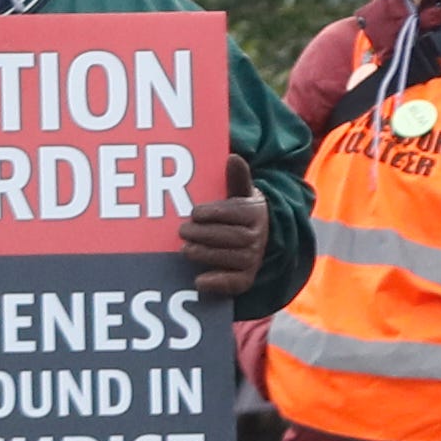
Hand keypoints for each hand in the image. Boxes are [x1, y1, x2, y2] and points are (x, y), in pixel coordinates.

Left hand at [180, 151, 268, 302]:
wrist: (255, 236)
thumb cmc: (239, 211)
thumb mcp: (240, 193)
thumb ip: (236, 178)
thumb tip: (233, 157)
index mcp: (255, 213)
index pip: (236, 212)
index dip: (214, 213)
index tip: (195, 212)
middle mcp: (258, 237)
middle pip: (232, 237)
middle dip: (205, 234)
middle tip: (182, 231)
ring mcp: (253, 258)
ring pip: (230, 257)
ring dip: (206, 254)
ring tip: (185, 250)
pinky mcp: (246, 277)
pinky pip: (235, 283)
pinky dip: (218, 283)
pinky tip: (199, 281)